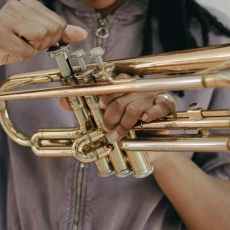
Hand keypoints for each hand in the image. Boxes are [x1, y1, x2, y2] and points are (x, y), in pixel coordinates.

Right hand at [0, 0, 86, 73]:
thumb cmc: (8, 44)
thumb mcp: (36, 37)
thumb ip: (59, 33)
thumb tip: (82, 33)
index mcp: (28, 3)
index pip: (59, 22)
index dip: (51, 38)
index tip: (33, 40)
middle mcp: (17, 5)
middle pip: (52, 29)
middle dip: (42, 44)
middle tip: (24, 44)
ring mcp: (6, 18)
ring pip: (41, 38)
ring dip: (32, 50)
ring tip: (16, 46)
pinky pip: (26, 51)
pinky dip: (21, 57)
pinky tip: (8, 51)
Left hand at [58, 74, 176, 157]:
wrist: (149, 147)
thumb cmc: (125, 130)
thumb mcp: (104, 119)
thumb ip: (84, 109)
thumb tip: (62, 102)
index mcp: (122, 85)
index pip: (112, 82)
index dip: (105, 94)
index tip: (100, 106)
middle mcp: (137, 87)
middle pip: (122, 93)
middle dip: (111, 113)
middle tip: (107, 127)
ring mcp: (152, 95)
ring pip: (136, 104)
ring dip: (125, 123)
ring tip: (118, 135)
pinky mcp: (167, 105)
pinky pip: (161, 105)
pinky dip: (153, 112)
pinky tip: (145, 120)